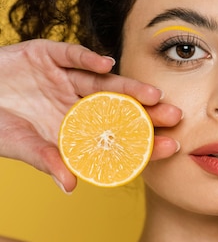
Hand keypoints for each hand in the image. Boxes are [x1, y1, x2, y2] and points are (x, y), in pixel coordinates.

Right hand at [0, 39, 181, 191]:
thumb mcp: (18, 144)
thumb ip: (44, 160)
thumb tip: (70, 186)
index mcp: (73, 128)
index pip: (115, 136)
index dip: (142, 141)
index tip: (170, 147)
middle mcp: (74, 103)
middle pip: (118, 108)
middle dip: (146, 113)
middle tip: (176, 117)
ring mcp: (63, 79)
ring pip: (101, 83)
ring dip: (127, 87)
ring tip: (152, 95)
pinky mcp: (47, 56)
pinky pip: (70, 56)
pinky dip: (85, 59)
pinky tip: (105, 64)